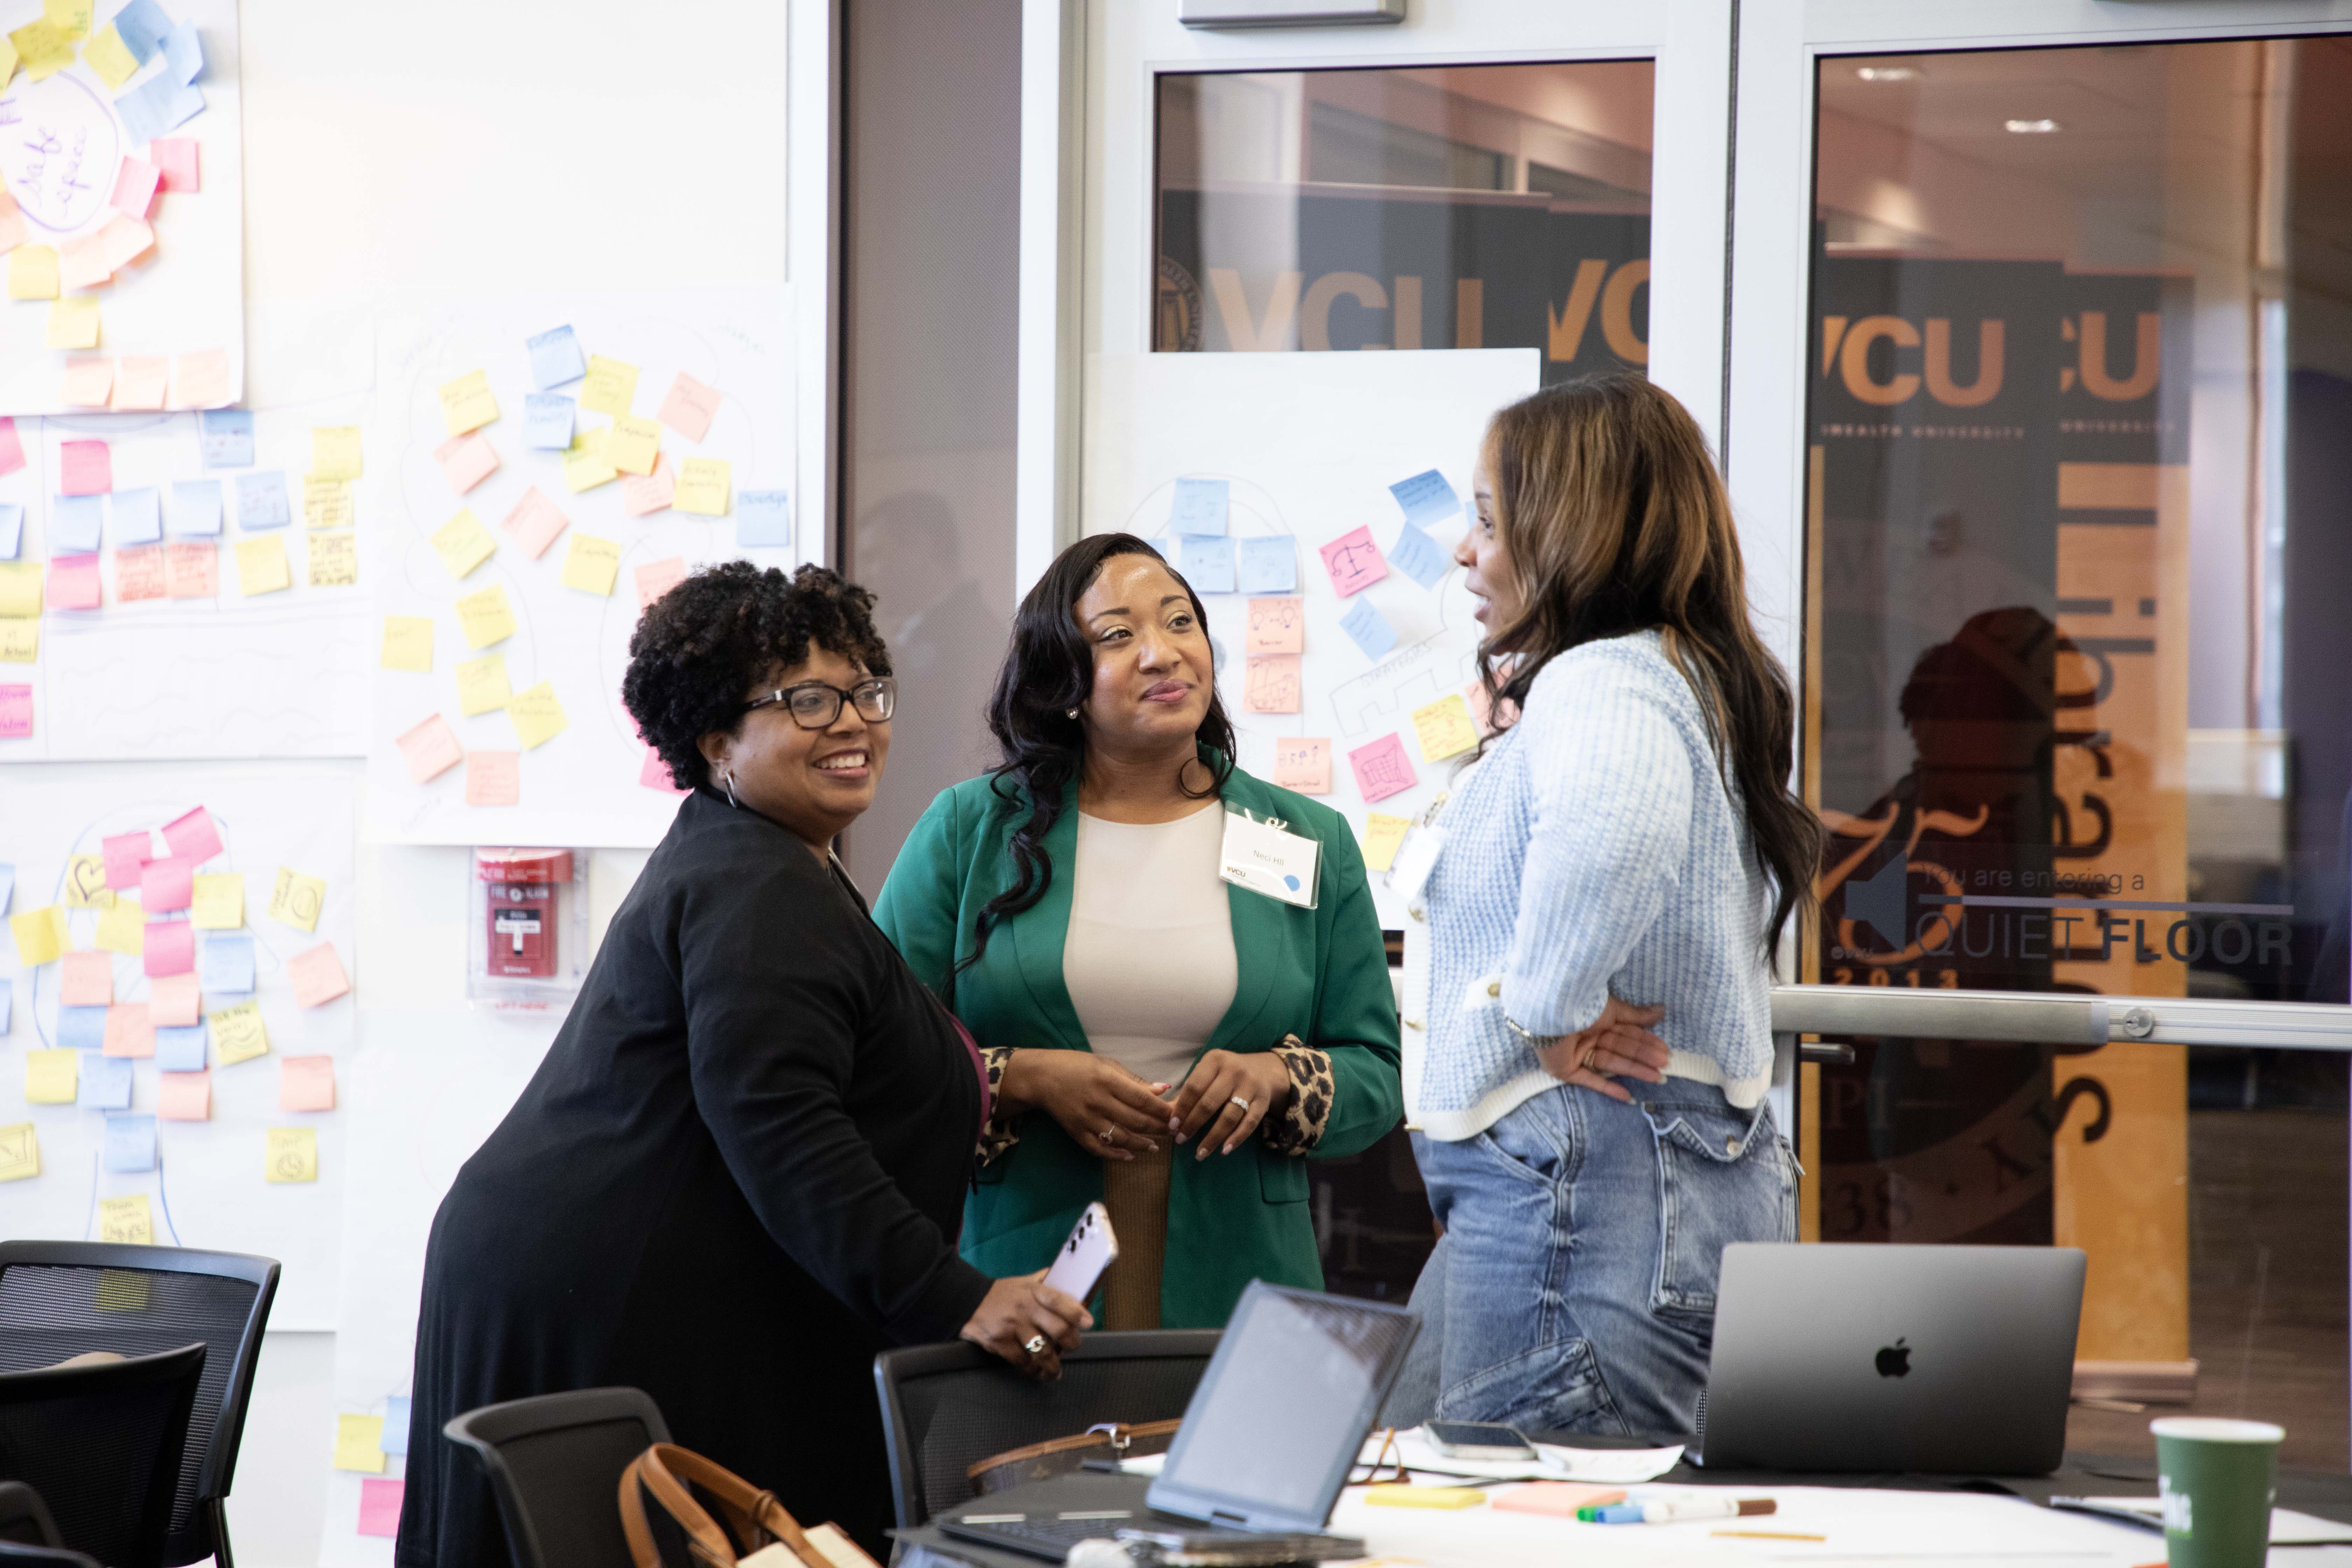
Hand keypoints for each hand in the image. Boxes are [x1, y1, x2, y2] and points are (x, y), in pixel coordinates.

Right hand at [961, 1270, 1091, 1379]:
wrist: (967, 1300)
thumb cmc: (1002, 1293)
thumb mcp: (1024, 1281)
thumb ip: (1046, 1282)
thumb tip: (1071, 1281)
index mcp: (1033, 1291)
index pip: (1058, 1299)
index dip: (1075, 1312)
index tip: (1088, 1322)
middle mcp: (1024, 1308)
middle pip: (1056, 1329)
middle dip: (1071, 1342)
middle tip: (1073, 1347)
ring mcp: (1012, 1327)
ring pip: (1041, 1351)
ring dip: (1053, 1365)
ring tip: (1056, 1371)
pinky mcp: (1000, 1343)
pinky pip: (1022, 1361)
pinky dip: (1033, 1370)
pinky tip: (1038, 1373)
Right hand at [1000, 1049, 1169, 1160]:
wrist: (1040, 1077)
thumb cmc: (1075, 1065)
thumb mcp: (1106, 1064)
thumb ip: (1134, 1080)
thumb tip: (1162, 1090)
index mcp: (1107, 1080)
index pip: (1142, 1099)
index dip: (1162, 1110)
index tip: (1176, 1115)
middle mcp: (1098, 1101)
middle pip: (1135, 1120)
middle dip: (1157, 1128)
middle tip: (1171, 1132)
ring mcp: (1086, 1120)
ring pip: (1120, 1138)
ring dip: (1141, 1144)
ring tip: (1154, 1146)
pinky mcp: (1076, 1132)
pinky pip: (1099, 1149)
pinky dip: (1116, 1155)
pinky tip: (1129, 1156)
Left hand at [1167, 1049, 1292, 1159]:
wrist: (1262, 1069)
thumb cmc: (1225, 1074)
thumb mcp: (1207, 1072)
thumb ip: (1189, 1091)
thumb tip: (1168, 1118)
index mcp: (1215, 1060)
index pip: (1194, 1087)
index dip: (1182, 1108)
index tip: (1172, 1126)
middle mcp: (1234, 1071)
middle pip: (1209, 1103)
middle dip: (1192, 1124)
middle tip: (1180, 1140)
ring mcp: (1251, 1086)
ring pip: (1229, 1117)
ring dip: (1213, 1138)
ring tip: (1200, 1153)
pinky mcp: (1263, 1101)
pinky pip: (1249, 1124)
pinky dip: (1236, 1139)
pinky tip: (1224, 1150)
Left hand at [1532, 995, 1668, 1102]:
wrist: (1553, 1013)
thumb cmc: (1584, 1006)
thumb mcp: (1614, 1009)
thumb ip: (1637, 1015)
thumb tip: (1662, 1010)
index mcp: (1598, 1021)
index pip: (1626, 1034)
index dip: (1646, 1043)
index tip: (1665, 1052)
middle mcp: (1589, 1037)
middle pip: (1621, 1050)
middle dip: (1644, 1057)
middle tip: (1665, 1065)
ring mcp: (1578, 1054)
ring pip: (1611, 1064)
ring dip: (1635, 1070)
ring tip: (1657, 1077)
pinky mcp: (1567, 1070)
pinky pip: (1590, 1081)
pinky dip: (1609, 1089)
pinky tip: (1628, 1097)